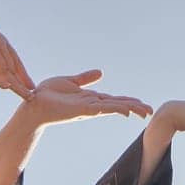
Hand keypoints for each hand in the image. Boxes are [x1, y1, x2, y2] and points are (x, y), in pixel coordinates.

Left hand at [24, 70, 153, 126]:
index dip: (128, 101)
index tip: (142, 104)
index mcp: (90, 99)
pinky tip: (125, 110)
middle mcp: (92, 105)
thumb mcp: (69, 81)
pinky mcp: (82, 109)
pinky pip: (102, 108)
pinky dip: (114, 109)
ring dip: (130, 108)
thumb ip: (85, 78)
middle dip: (135, 107)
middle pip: (118, 105)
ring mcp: (88, 108)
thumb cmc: (48, 95)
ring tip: (145, 111)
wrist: (33, 104)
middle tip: (151, 111)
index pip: (114, 100)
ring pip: (114, 107)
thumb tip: (101, 72)